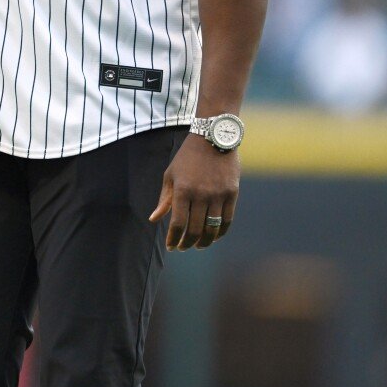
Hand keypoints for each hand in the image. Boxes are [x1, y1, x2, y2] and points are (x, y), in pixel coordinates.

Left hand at [149, 134, 239, 250]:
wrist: (213, 138)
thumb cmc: (187, 158)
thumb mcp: (171, 175)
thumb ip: (164, 199)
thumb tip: (154, 219)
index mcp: (182, 190)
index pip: (177, 223)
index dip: (174, 239)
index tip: (171, 247)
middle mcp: (200, 194)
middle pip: (195, 229)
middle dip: (187, 243)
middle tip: (183, 247)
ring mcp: (218, 195)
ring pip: (212, 228)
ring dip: (204, 241)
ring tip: (198, 245)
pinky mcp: (232, 194)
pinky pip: (227, 220)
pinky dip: (220, 232)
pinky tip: (214, 236)